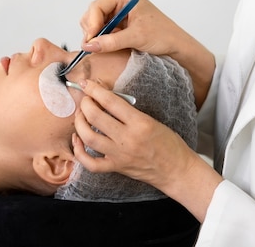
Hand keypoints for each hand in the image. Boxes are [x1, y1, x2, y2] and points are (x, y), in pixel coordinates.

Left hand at [73, 79, 222, 221]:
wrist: (176, 170)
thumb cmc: (169, 143)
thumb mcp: (153, 120)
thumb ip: (129, 112)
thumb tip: (108, 99)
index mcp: (140, 123)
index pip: (111, 102)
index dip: (95, 90)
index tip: (88, 83)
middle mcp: (127, 139)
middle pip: (95, 117)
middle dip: (85, 104)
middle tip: (86, 98)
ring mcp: (119, 155)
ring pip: (89, 138)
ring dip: (79, 123)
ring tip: (80, 115)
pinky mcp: (115, 168)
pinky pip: (90, 163)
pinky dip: (79, 151)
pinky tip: (78, 140)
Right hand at [79, 0, 215, 105]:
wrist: (176, 46)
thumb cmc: (163, 35)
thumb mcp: (136, 37)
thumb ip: (111, 41)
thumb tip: (89, 45)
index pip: (98, 6)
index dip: (92, 23)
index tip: (91, 39)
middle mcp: (120, 2)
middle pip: (93, 13)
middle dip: (91, 29)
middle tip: (92, 46)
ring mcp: (119, 13)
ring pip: (95, 22)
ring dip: (95, 35)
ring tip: (99, 47)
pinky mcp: (119, 25)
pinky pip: (102, 30)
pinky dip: (100, 39)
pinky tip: (104, 46)